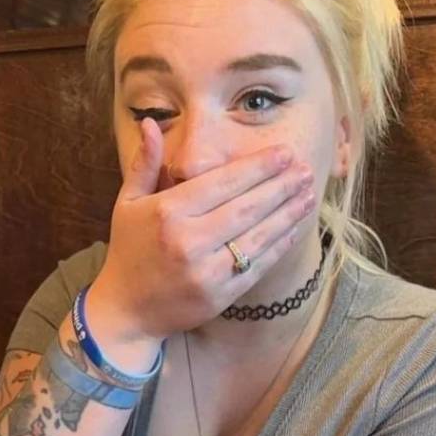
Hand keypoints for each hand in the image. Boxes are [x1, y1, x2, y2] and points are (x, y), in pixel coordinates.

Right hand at [87, 116, 316, 346]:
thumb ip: (144, 164)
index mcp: (168, 212)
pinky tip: (293, 228)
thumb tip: (153, 123)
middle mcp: (188, 241)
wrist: (126, 311)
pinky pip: (256, 267)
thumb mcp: (127, 204)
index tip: (284, 153)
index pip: (222, 183)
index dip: (257, 167)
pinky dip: (277, 246)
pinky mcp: (219, 296)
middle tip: (305, 170)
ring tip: (309, 195)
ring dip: (287, 214)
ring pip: (257, 237)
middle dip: (281, 187)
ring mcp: (205, 271)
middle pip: (246, 207)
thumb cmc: (129, 252)